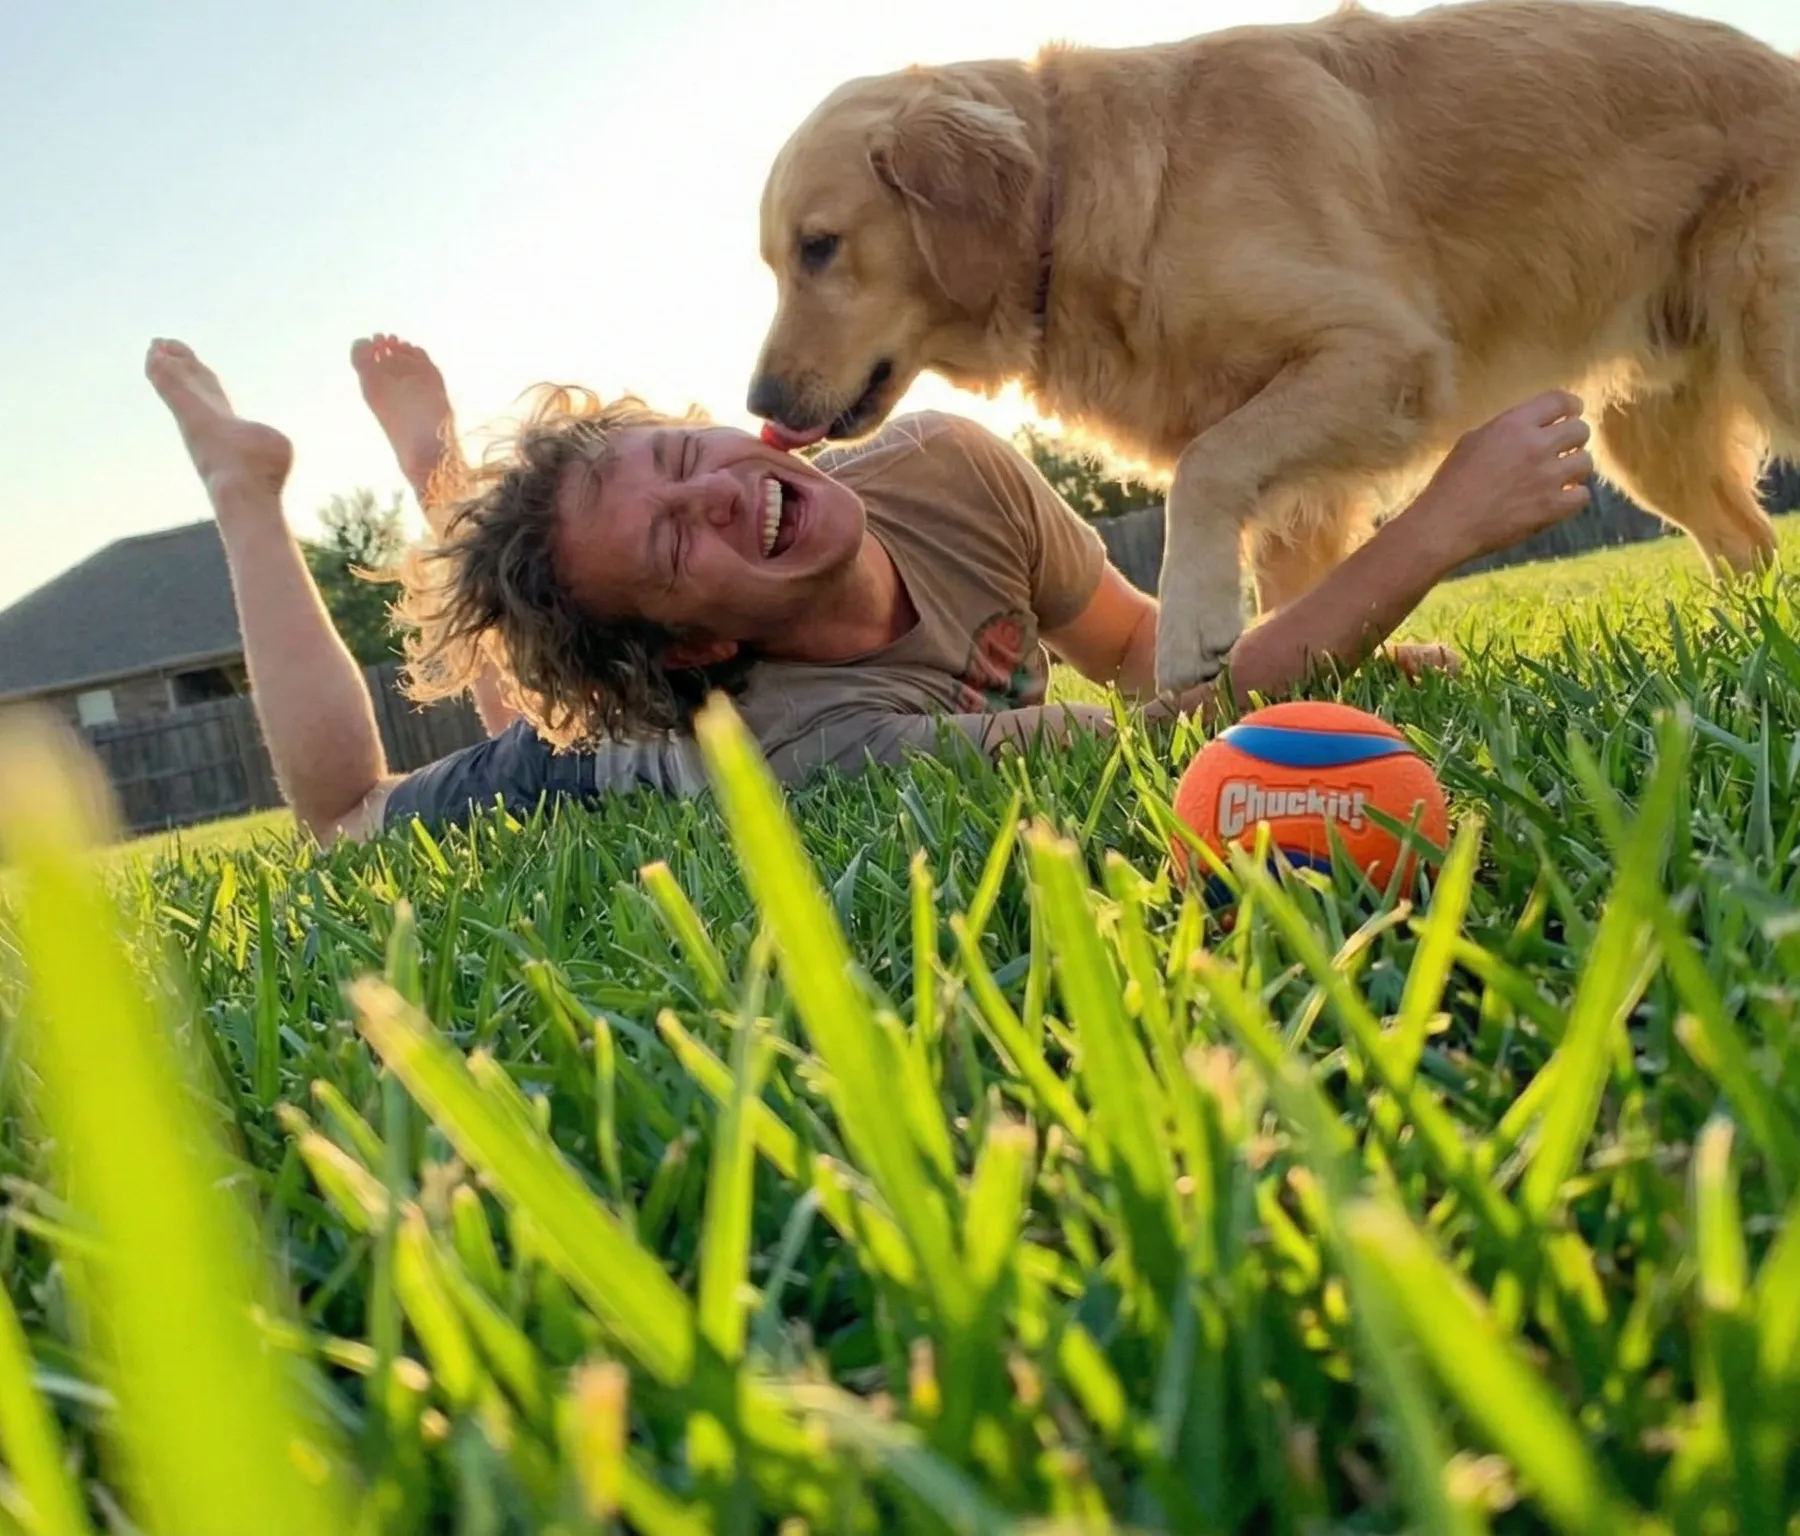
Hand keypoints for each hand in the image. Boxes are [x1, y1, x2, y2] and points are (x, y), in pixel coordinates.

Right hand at [1407, 390, 1594, 570]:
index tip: (1571, 414)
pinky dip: (1572, 497)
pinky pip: (1582, 495)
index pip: (1560, 400)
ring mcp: (1547, 477)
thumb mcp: (1471, 441)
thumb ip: (1505, 430)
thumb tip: (1529, 428)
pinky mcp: (1552, 506)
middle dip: (1573, 439)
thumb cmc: (1451, 483)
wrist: (1446, 524)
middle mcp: (1535, 445)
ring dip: (1573, 468)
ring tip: (1558, 477)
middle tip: (1561, 450)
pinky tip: (1557, 499)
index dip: (1570, 406)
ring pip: (1585, 462)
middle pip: (1580, 430)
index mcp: (1513, 424)